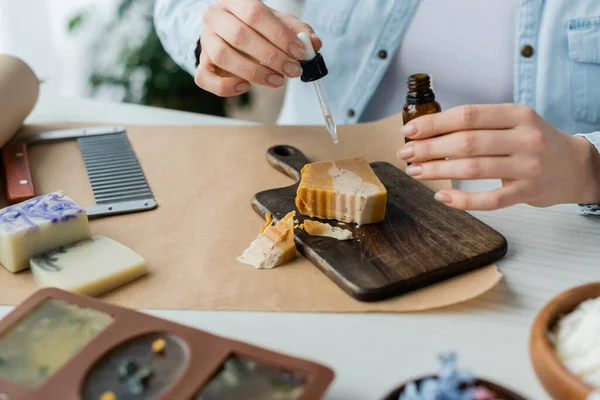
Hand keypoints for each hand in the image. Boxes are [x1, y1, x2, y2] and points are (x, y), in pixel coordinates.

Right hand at [196, 0, 320, 96]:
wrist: (228, 35)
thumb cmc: (256, 29)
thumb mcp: (278, 24)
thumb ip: (297, 32)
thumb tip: (313, 44)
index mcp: (236, 2)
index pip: (256, 13)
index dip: (280, 35)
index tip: (300, 53)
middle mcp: (216, 18)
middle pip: (240, 36)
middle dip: (271, 56)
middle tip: (293, 70)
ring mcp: (206, 41)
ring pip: (223, 56)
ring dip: (254, 72)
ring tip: (277, 80)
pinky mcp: (201, 64)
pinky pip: (205, 78)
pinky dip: (226, 87)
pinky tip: (246, 87)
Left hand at [397, 104, 599, 209]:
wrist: (576, 167)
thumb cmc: (533, 142)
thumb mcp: (514, 122)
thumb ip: (481, 123)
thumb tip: (428, 130)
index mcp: (518, 114)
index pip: (468, 115)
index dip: (434, 123)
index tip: (409, 131)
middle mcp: (525, 138)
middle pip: (467, 142)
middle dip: (429, 148)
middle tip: (405, 154)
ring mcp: (528, 167)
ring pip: (473, 170)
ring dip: (437, 171)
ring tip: (415, 171)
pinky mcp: (528, 192)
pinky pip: (490, 200)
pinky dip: (462, 200)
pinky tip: (441, 197)